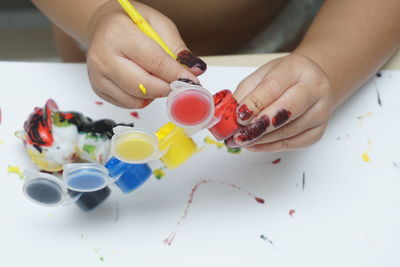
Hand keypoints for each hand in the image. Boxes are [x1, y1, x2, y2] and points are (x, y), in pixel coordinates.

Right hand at [86, 1, 206, 108]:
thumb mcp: (159, 25)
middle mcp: (103, 57)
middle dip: (167, 88)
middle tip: (180, 85)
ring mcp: (98, 76)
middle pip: (143, 85)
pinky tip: (144, 82)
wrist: (102, 26)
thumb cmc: (131, 23)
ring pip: (136, 99)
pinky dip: (143, 98)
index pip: (154, 61)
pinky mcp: (98, 89)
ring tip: (158, 78)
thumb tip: (195, 71)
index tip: (192, 81)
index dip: (176, 74)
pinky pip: (128, 104)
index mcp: (118, 34)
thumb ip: (177, 48)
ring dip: (155, 94)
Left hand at [225, 53, 332, 151]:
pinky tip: (256, 145)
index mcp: (297, 69)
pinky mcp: (319, 130)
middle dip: (259, 126)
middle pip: (287, 110)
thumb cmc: (283, 78)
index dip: (254, 104)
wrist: (310, 82)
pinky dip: (271, 147)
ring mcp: (321, 110)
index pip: (274, 87)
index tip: (238, 117)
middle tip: (238, 136)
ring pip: (290, 130)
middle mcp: (315, 88)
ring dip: (262, 139)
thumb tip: (228, 116)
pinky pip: (294, 143)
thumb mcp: (261, 76)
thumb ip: (244, 94)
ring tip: (241, 141)